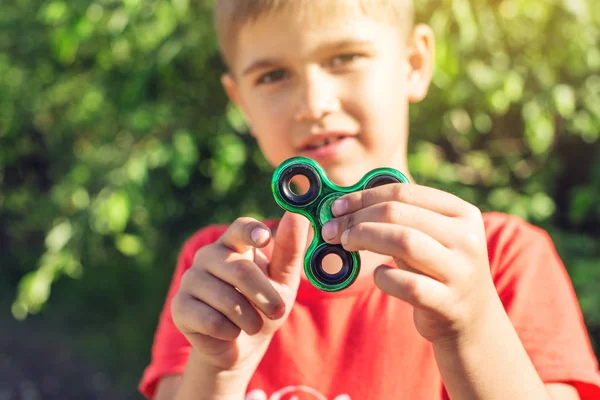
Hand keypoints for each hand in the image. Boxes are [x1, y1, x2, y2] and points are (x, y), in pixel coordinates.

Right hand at [171, 212, 309, 372]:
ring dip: (250, 319)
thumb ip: (290, 249)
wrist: (240, 345)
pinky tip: (230, 331)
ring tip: (252, 324)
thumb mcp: (283, 280)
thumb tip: (298, 215)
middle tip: (277, 312)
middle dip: (265, 296)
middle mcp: (208, 256)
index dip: (251, 231)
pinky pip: (212, 321)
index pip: (240, 228)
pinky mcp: (179, 306)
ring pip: (227, 300)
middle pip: (241, 271)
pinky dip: (230, 332)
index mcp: (234, 244)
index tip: (265, 238)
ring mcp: (190, 279)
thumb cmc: (263, 306)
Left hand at [321, 183, 500, 343]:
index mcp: (462, 212)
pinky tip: (380, 275)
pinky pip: (406, 284)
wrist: (472, 318)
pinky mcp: (448, 302)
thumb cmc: (436, 268)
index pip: (404, 192)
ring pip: (404, 241)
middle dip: (357, 219)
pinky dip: (384, 277)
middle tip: (332, 229)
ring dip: (365, 238)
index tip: (336, 207)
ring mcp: (460, 271)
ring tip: (346, 244)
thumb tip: (344, 206)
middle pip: (398, 214)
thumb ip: (398, 217)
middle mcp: (466, 238)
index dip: (363, 197)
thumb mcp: (429, 236)